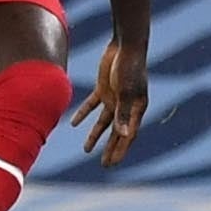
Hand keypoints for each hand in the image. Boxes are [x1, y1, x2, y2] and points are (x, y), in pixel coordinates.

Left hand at [71, 41, 148, 166]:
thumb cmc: (129, 67)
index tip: (112, 164)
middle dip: (110, 148)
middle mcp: (126, 106)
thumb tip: (123, 136)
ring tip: (87, 149)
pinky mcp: (104, 88)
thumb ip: (123, 113)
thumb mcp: (124, 91)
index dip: (120, 150)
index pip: (128, 135)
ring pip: (104, 121)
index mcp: (137, 109)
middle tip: (104, 165)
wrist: (125, 45)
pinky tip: (74, 123)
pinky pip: (93, 105)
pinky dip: (84, 113)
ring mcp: (114, 97)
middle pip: (117, 132)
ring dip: (95, 135)